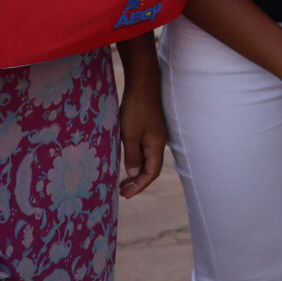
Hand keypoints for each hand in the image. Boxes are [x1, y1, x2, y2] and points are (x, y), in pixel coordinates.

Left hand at [118, 80, 167, 197]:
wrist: (143, 86)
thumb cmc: (136, 109)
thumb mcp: (130, 134)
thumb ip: (132, 156)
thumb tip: (134, 175)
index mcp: (156, 146)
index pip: (152, 173)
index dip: (140, 186)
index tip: (126, 195)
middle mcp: (159, 143)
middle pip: (151, 169)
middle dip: (138, 183)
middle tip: (122, 192)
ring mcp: (155, 136)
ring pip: (147, 161)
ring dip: (136, 173)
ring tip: (123, 182)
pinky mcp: (149, 130)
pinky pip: (144, 152)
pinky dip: (136, 161)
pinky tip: (127, 162)